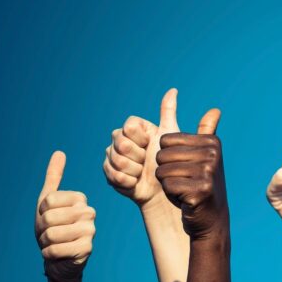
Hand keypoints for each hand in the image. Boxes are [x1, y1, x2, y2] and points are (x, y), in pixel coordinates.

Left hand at [35, 151, 95, 281]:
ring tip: (54, 243)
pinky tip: (58, 254)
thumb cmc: (53, 227)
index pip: (48, 201)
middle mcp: (89, 212)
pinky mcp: (87, 249)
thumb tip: (59, 152)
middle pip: (49, 218)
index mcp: (80, 199)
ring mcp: (90, 230)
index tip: (49, 218)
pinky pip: (56, 249)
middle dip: (42, 229)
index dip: (41, 212)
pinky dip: (49, 254)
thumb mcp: (48, 201)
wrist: (60, 257)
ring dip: (45, 242)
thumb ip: (54, 176)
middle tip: (50, 234)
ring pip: (52, 234)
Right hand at [104, 88, 183, 210]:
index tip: (152, 145)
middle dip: (138, 155)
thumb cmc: (172, 162)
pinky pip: (114, 174)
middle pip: (121, 142)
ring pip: (117, 159)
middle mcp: (120, 139)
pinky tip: (136, 182)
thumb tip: (173, 90)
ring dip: (134, 169)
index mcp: (134, 128)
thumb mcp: (173, 135)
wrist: (165, 191)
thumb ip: (169, 112)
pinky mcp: (109, 172)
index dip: (141, 138)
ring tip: (143, 172)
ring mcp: (112, 155)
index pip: (129, 126)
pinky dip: (128, 180)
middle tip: (148, 161)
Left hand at [155, 109, 227, 239]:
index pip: (165, 140)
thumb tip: (216, 110)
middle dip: (166, 171)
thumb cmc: (202, 184)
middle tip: (185, 181)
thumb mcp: (205, 156)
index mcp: (211, 142)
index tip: (186, 167)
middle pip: (162, 155)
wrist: (211, 218)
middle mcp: (212, 154)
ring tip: (185, 190)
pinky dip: (173, 196)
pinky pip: (168, 186)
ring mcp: (208, 172)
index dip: (168, 157)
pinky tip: (186, 200)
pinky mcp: (201, 191)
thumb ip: (207, 131)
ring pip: (162, 172)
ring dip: (168, 184)